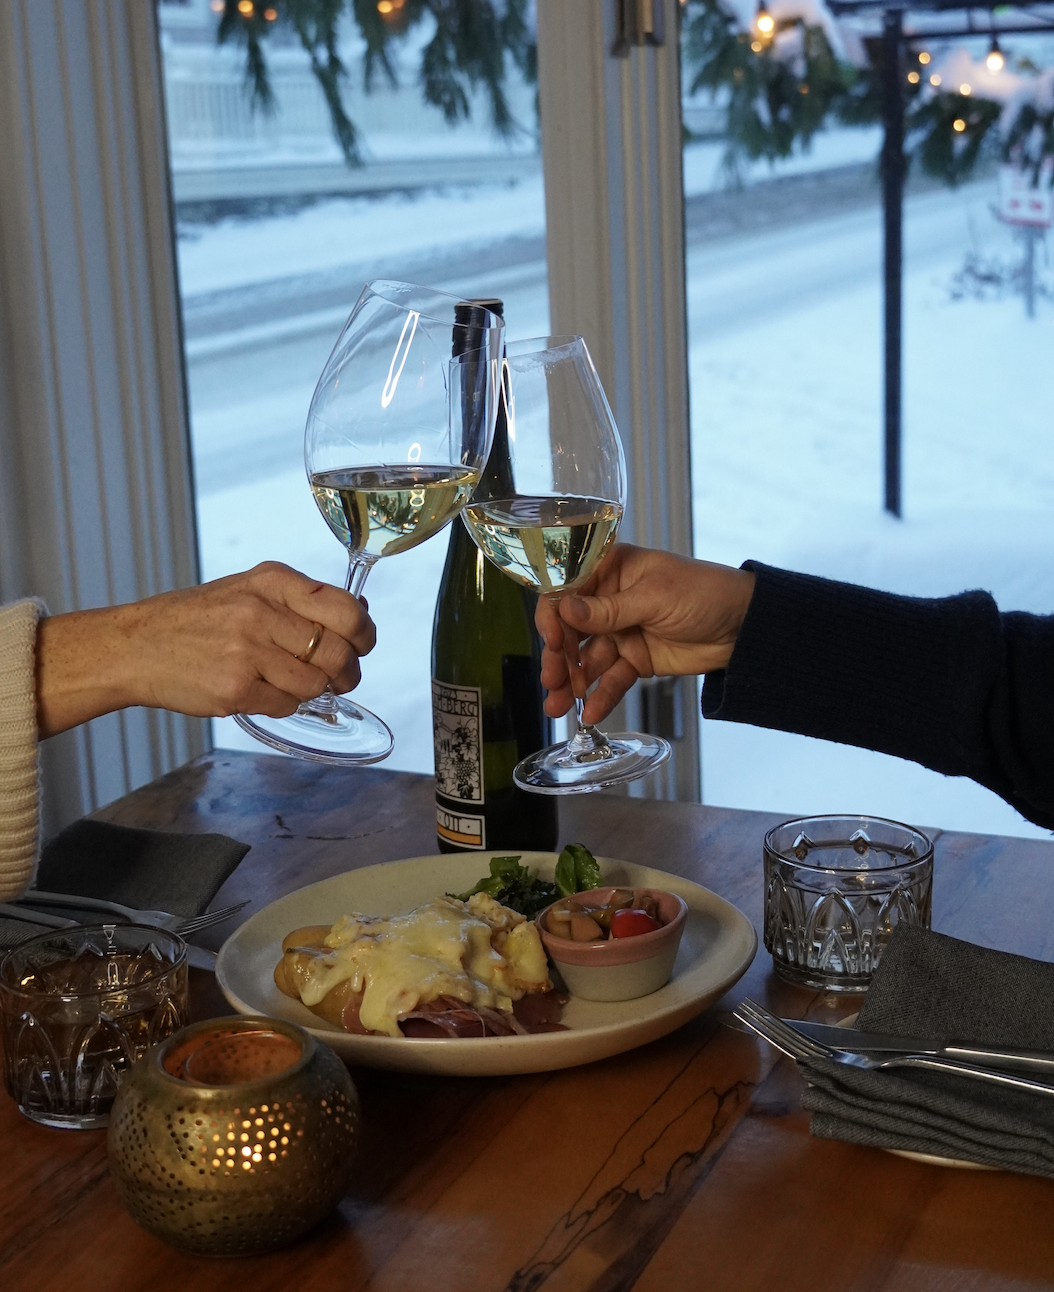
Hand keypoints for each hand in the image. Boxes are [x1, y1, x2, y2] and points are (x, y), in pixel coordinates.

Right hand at [36, 562, 376, 737]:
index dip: (364, 634)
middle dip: (347, 672)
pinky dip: (284, 704)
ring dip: (313, 690)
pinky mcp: (236, 689)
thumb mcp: (247, 591)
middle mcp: (261, 612)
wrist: (134, 647)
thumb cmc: (195, 621)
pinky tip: (262, 691)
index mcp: (271, 581)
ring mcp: (248, 652)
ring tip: (290, 682)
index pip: (345, 609)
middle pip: (337, 652)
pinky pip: (287, 705)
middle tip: (341, 678)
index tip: (362, 644)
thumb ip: (300, 601)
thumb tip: (359, 614)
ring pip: (316, 683)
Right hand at [536, 544, 754, 724]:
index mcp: (612, 571)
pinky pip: (612, 680)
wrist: (744, 627)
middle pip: (571, 630)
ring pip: (587, 660)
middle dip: (558, 657)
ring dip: (572, 683)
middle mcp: (610, 601)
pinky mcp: (635, 661)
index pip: (568, 590)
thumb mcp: (655, 597)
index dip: (553, 615)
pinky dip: (601, 697)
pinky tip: (590, 713)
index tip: (549, 639)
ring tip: (558, 707)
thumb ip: (610, 609)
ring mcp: (621, 633)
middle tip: (551, 681)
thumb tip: (566, 609)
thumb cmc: (704, 592)